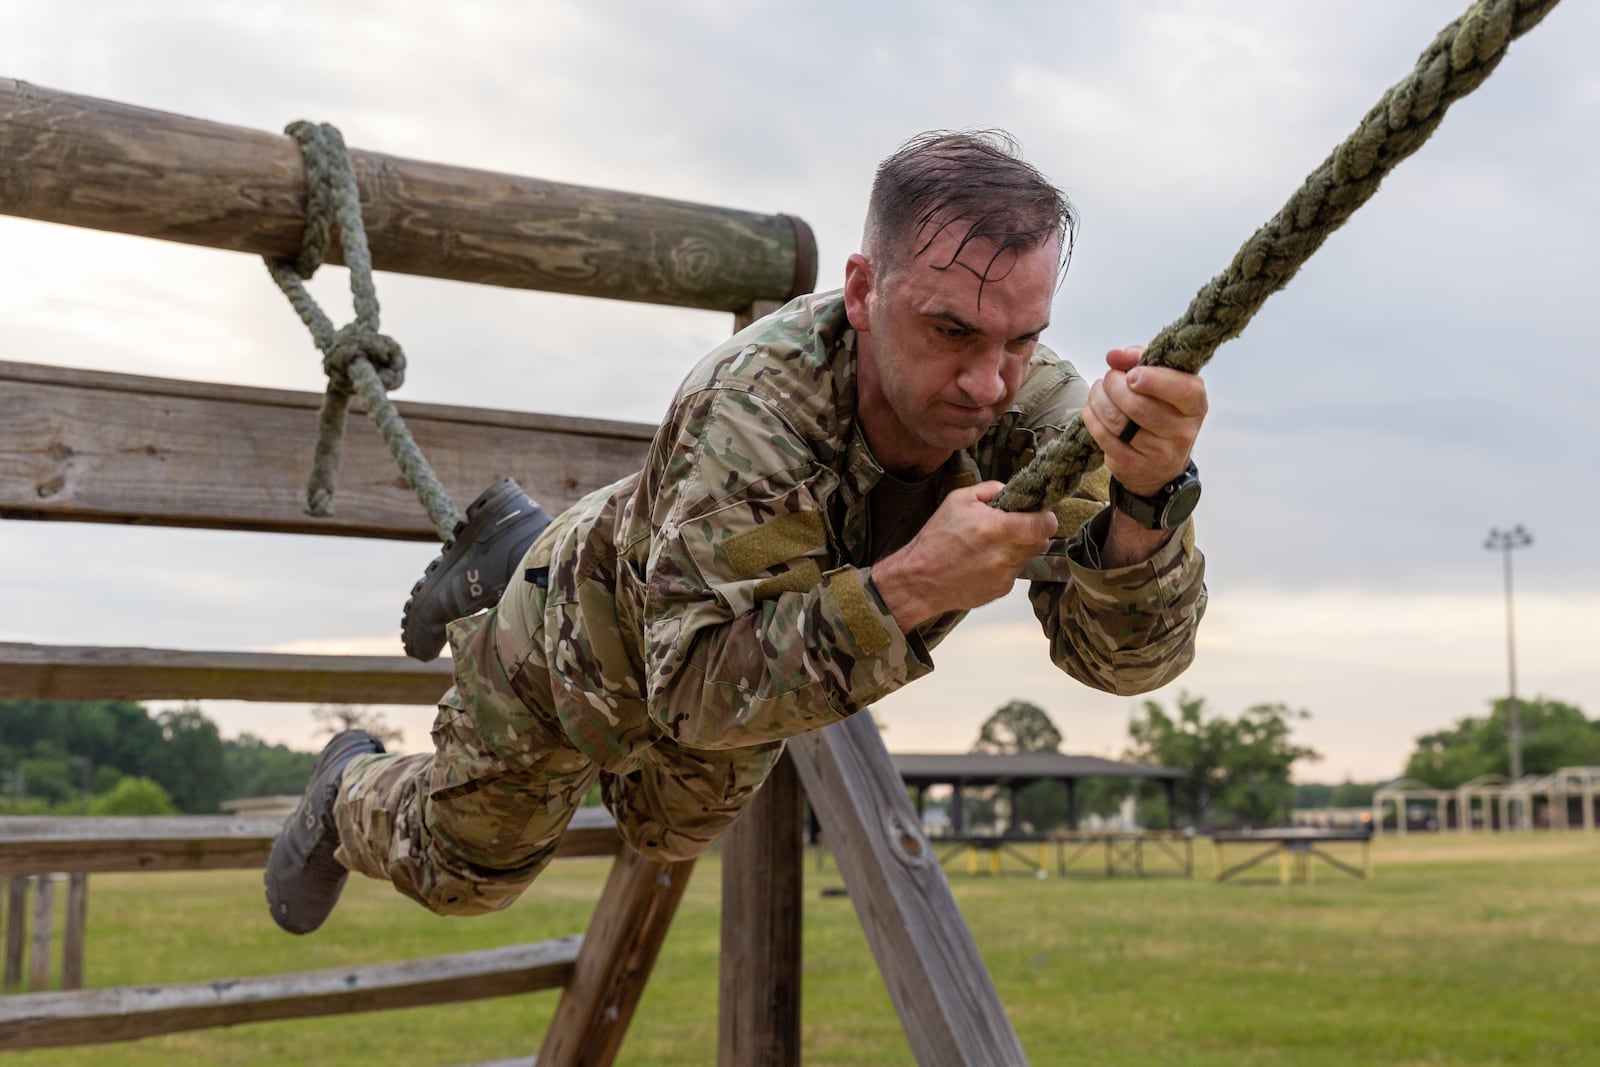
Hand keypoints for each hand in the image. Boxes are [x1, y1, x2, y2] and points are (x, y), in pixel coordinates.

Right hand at [872, 481, 1057, 631]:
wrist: (919, 580)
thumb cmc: (935, 539)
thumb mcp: (958, 500)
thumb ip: (990, 489)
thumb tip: (1011, 491)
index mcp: (997, 529)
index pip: (1044, 525)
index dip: (1046, 518)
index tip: (1040, 514)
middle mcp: (1005, 555)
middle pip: (1040, 542)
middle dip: (1031, 532)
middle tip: (1011, 527)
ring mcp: (1004, 576)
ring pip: (1026, 557)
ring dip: (1016, 549)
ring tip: (989, 545)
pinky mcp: (1000, 590)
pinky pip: (1012, 573)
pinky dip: (1003, 565)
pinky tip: (981, 562)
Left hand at [1081, 346, 1206, 495]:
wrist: (1161, 465)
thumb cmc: (1161, 410)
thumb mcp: (1161, 381)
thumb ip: (1140, 360)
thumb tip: (1114, 356)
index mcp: (1195, 405)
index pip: (1182, 390)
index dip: (1153, 380)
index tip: (1132, 374)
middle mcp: (1182, 432)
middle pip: (1138, 405)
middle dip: (1114, 384)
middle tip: (1109, 378)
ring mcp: (1159, 453)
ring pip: (1117, 420)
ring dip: (1099, 399)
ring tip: (1098, 390)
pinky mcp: (1134, 465)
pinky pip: (1104, 437)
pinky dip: (1093, 418)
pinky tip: (1095, 410)